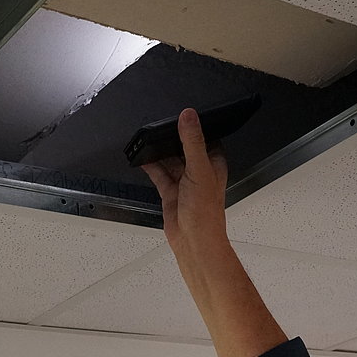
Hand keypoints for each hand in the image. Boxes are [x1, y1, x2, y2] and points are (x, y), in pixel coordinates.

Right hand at [142, 108, 229, 255]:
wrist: (193, 241)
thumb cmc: (206, 213)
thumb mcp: (199, 169)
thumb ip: (192, 142)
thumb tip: (188, 117)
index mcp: (213, 164)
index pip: (206, 138)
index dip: (195, 127)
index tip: (183, 115)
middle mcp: (199, 172)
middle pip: (184, 148)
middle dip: (173, 139)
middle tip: (159, 126)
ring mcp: (184, 183)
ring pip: (170, 161)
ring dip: (160, 152)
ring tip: (147, 140)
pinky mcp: (171, 192)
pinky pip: (159, 174)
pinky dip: (151, 166)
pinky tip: (143, 158)